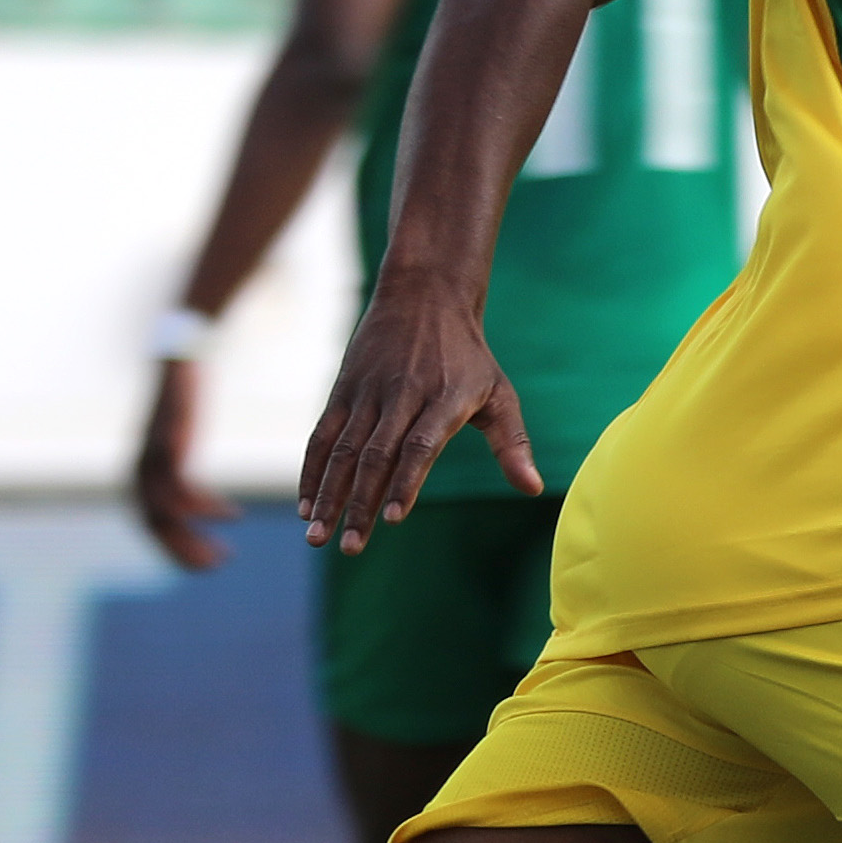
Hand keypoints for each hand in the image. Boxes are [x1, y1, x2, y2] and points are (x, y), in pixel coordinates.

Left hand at [130, 361, 236, 571]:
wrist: (181, 356)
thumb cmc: (182, 396)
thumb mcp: (176, 437)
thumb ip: (176, 462)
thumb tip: (186, 489)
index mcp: (138, 472)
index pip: (148, 523)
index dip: (173, 546)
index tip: (202, 558)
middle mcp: (139, 470)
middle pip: (154, 526)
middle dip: (182, 551)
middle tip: (214, 565)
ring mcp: (153, 458)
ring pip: (166, 516)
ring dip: (194, 539)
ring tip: (222, 555)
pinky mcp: (171, 445)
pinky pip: (184, 490)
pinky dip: (207, 509)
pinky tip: (232, 515)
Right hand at [297, 280, 539, 547]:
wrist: (425, 294)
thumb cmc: (469, 356)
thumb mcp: (498, 393)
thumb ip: (512, 443)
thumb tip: (533, 488)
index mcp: (444, 398)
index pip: (420, 446)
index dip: (406, 481)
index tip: (394, 519)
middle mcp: (402, 395)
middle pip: (375, 456)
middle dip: (359, 504)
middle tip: (349, 548)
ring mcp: (369, 392)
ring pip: (342, 450)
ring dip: (328, 495)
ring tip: (317, 535)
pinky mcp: (344, 390)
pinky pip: (322, 435)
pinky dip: (312, 470)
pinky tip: (307, 505)